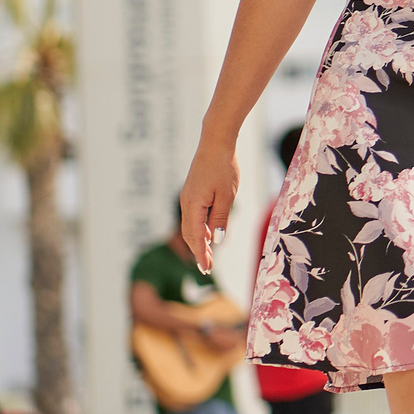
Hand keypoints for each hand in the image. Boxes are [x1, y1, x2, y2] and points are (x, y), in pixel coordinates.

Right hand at [180, 135, 239, 273]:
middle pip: (190, 235)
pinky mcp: (192, 193)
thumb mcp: (227, 195)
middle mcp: (186, 204)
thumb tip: (217, 240)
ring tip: (208, 256)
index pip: (196, 237)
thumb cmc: (223, 168)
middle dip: (198, 252)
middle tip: (207, 269)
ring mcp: (188, 198)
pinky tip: (209, 235)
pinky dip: (199, 229)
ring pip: (191, 226)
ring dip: (199, 242)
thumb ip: (221, 218)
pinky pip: (194, 217)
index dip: (201, 255)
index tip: (206, 270)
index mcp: (193, 206)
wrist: (215, 143)